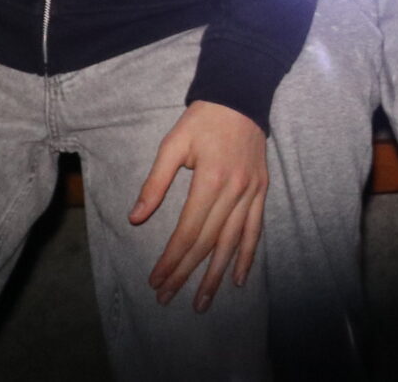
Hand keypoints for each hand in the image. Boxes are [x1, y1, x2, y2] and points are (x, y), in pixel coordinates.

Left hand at [131, 100, 268, 311]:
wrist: (241, 96)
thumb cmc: (202, 119)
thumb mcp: (173, 144)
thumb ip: (155, 183)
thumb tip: (135, 218)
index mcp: (210, 180)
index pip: (188, 231)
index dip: (171, 259)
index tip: (156, 280)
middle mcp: (234, 191)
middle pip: (208, 243)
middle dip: (186, 273)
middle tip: (167, 297)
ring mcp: (251, 193)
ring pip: (232, 243)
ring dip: (216, 276)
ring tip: (202, 302)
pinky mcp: (262, 192)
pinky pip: (255, 230)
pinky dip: (247, 256)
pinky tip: (238, 279)